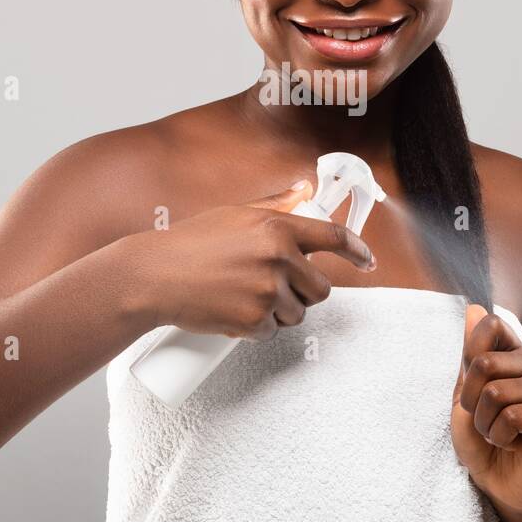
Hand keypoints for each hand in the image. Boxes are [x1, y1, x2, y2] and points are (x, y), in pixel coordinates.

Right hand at [125, 180, 375, 339]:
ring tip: (244, 296)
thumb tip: (305, 189)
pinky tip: (233, 311)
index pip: (333, 237)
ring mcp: (268, 292)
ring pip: (298, 313)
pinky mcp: (255, 321)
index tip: (368, 260)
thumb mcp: (236, 214)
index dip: (357, 249)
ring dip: (279, 311)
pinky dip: (257, 328)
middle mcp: (279, 258)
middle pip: (321, 288)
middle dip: (303, 291)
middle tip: (272, 286)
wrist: (153, 277)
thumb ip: (276, 204)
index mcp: (277, 227)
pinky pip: (272, 331)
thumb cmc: (190, 243)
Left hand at [451, 303, 521, 521]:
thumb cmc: (482, 438)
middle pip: (484, 362)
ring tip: (498, 432)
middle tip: (483, 419)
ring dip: (485, 423)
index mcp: (516, 355)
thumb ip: (470, 354)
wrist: (499, 481)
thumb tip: (473, 307)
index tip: (472, 387)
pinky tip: (511, 442)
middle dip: (471, 400)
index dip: (468, 357)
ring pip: (495, 393)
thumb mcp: (465, 393)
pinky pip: (512, 417)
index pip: (491, 324)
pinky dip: (499, 436)